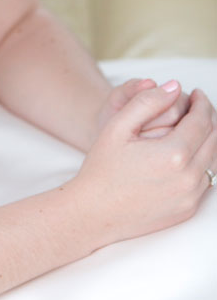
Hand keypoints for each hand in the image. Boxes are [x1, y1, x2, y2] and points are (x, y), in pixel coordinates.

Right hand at [73, 82, 216, 246]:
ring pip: (214, 160)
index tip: (196, 94)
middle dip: (208, 118)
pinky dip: (203, 161)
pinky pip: (206, 180)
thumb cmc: (102, 169)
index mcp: (173, 154)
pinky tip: (188, 153)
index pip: (202, 120)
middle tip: (197, 106)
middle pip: (214, 139)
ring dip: (209, 139)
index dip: (202, 102)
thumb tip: (174, 86)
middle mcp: (188, 178)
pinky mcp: (187, 210)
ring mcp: (190, 197)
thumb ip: (147, 102)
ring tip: (194, 127)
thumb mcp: (117, 126)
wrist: (94, 212)